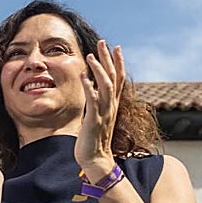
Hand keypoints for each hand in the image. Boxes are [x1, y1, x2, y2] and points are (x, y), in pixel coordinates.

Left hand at [74, 39, 124, 180]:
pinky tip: (83, 75)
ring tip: (91, 55)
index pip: (118, 79)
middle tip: (104, 42)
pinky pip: (93, 99)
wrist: (96, 160)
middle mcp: (111, 106)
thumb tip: (92, 89)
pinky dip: (89, 86)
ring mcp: (104, 112)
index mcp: (112, 104)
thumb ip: (97, 103)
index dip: (118, 62)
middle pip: (114, 77)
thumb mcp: (96, 117)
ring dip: (99, 69)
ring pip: (106, 85)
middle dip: (109, 58)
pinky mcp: (94, 120)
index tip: (115, 47)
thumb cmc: (93, 140)